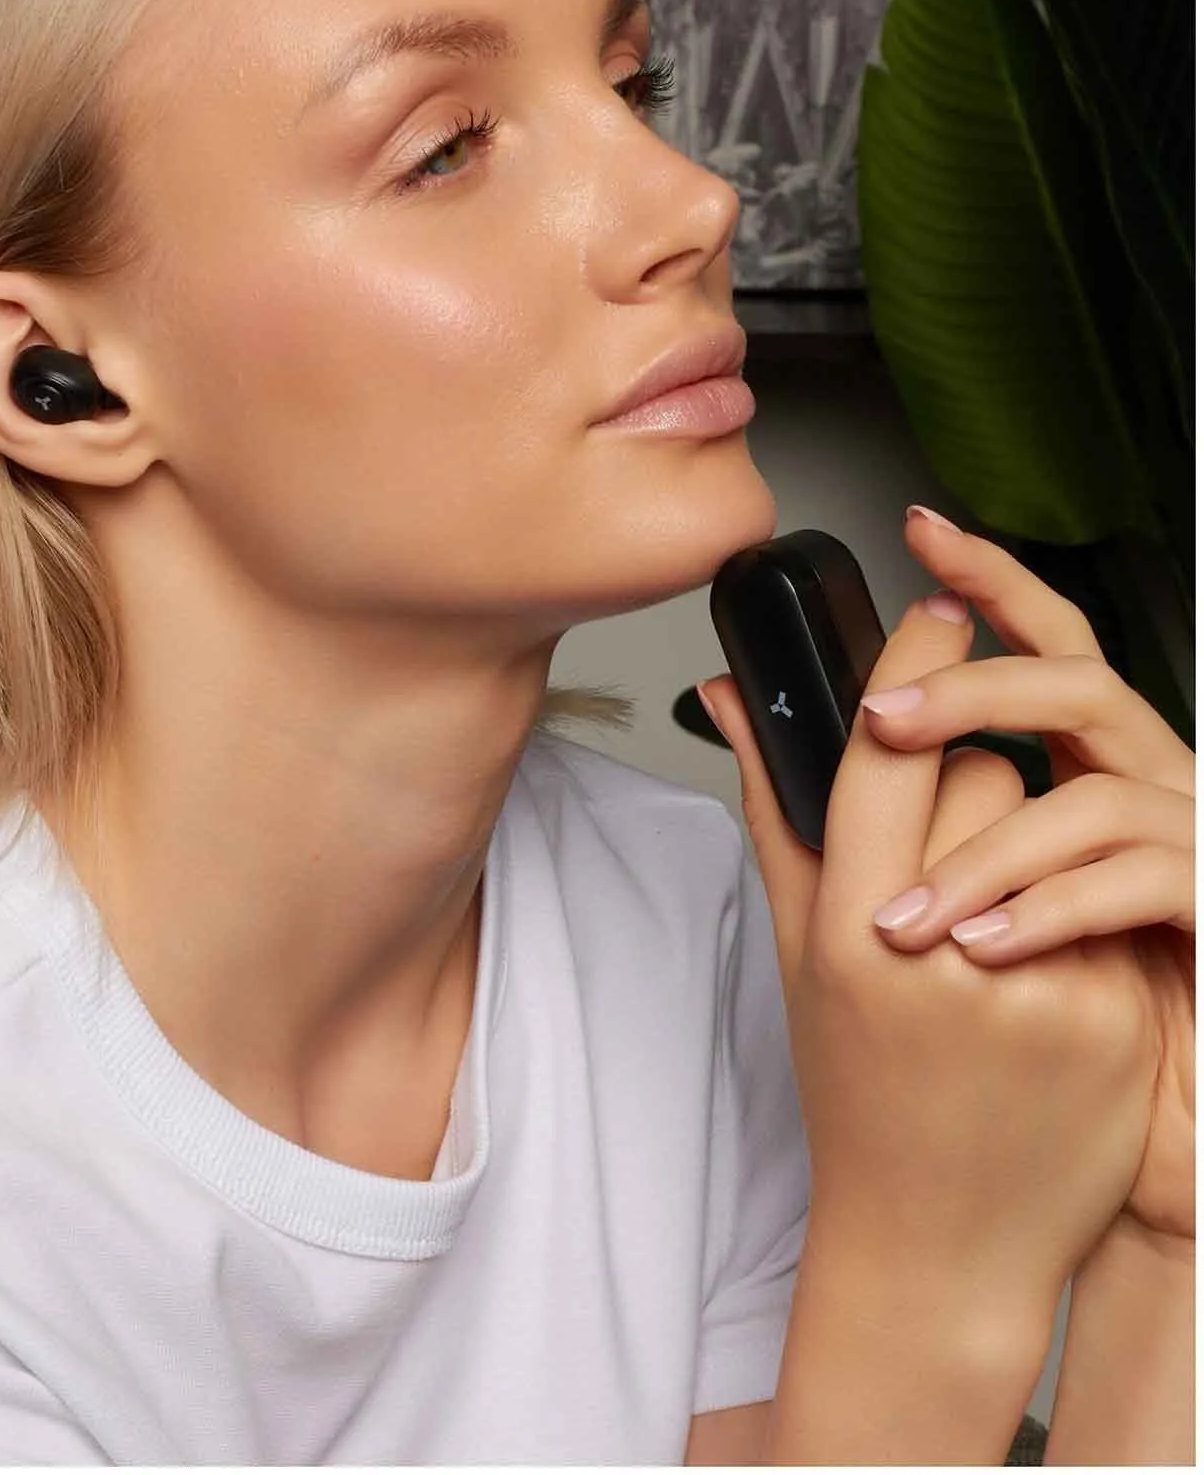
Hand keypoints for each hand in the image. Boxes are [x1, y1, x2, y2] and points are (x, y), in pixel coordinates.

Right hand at [699, 524, 1159, 1324]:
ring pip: (1048, 818)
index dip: (916, 658)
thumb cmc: (860, 1091)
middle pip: (974, 773)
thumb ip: (774, 810)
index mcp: (848, 932)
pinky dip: (1075, 894)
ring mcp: (1038, 985)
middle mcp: (940, 956)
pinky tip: (1043, 944)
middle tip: (941, 814)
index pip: (888, 752)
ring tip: (987, 896)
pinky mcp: (1114, 1012)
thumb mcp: (797, 948)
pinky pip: (1098, 886)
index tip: (939, 602)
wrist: (940, 1241)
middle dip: (962, 770)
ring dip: (1022, 829)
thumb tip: (728, 693)